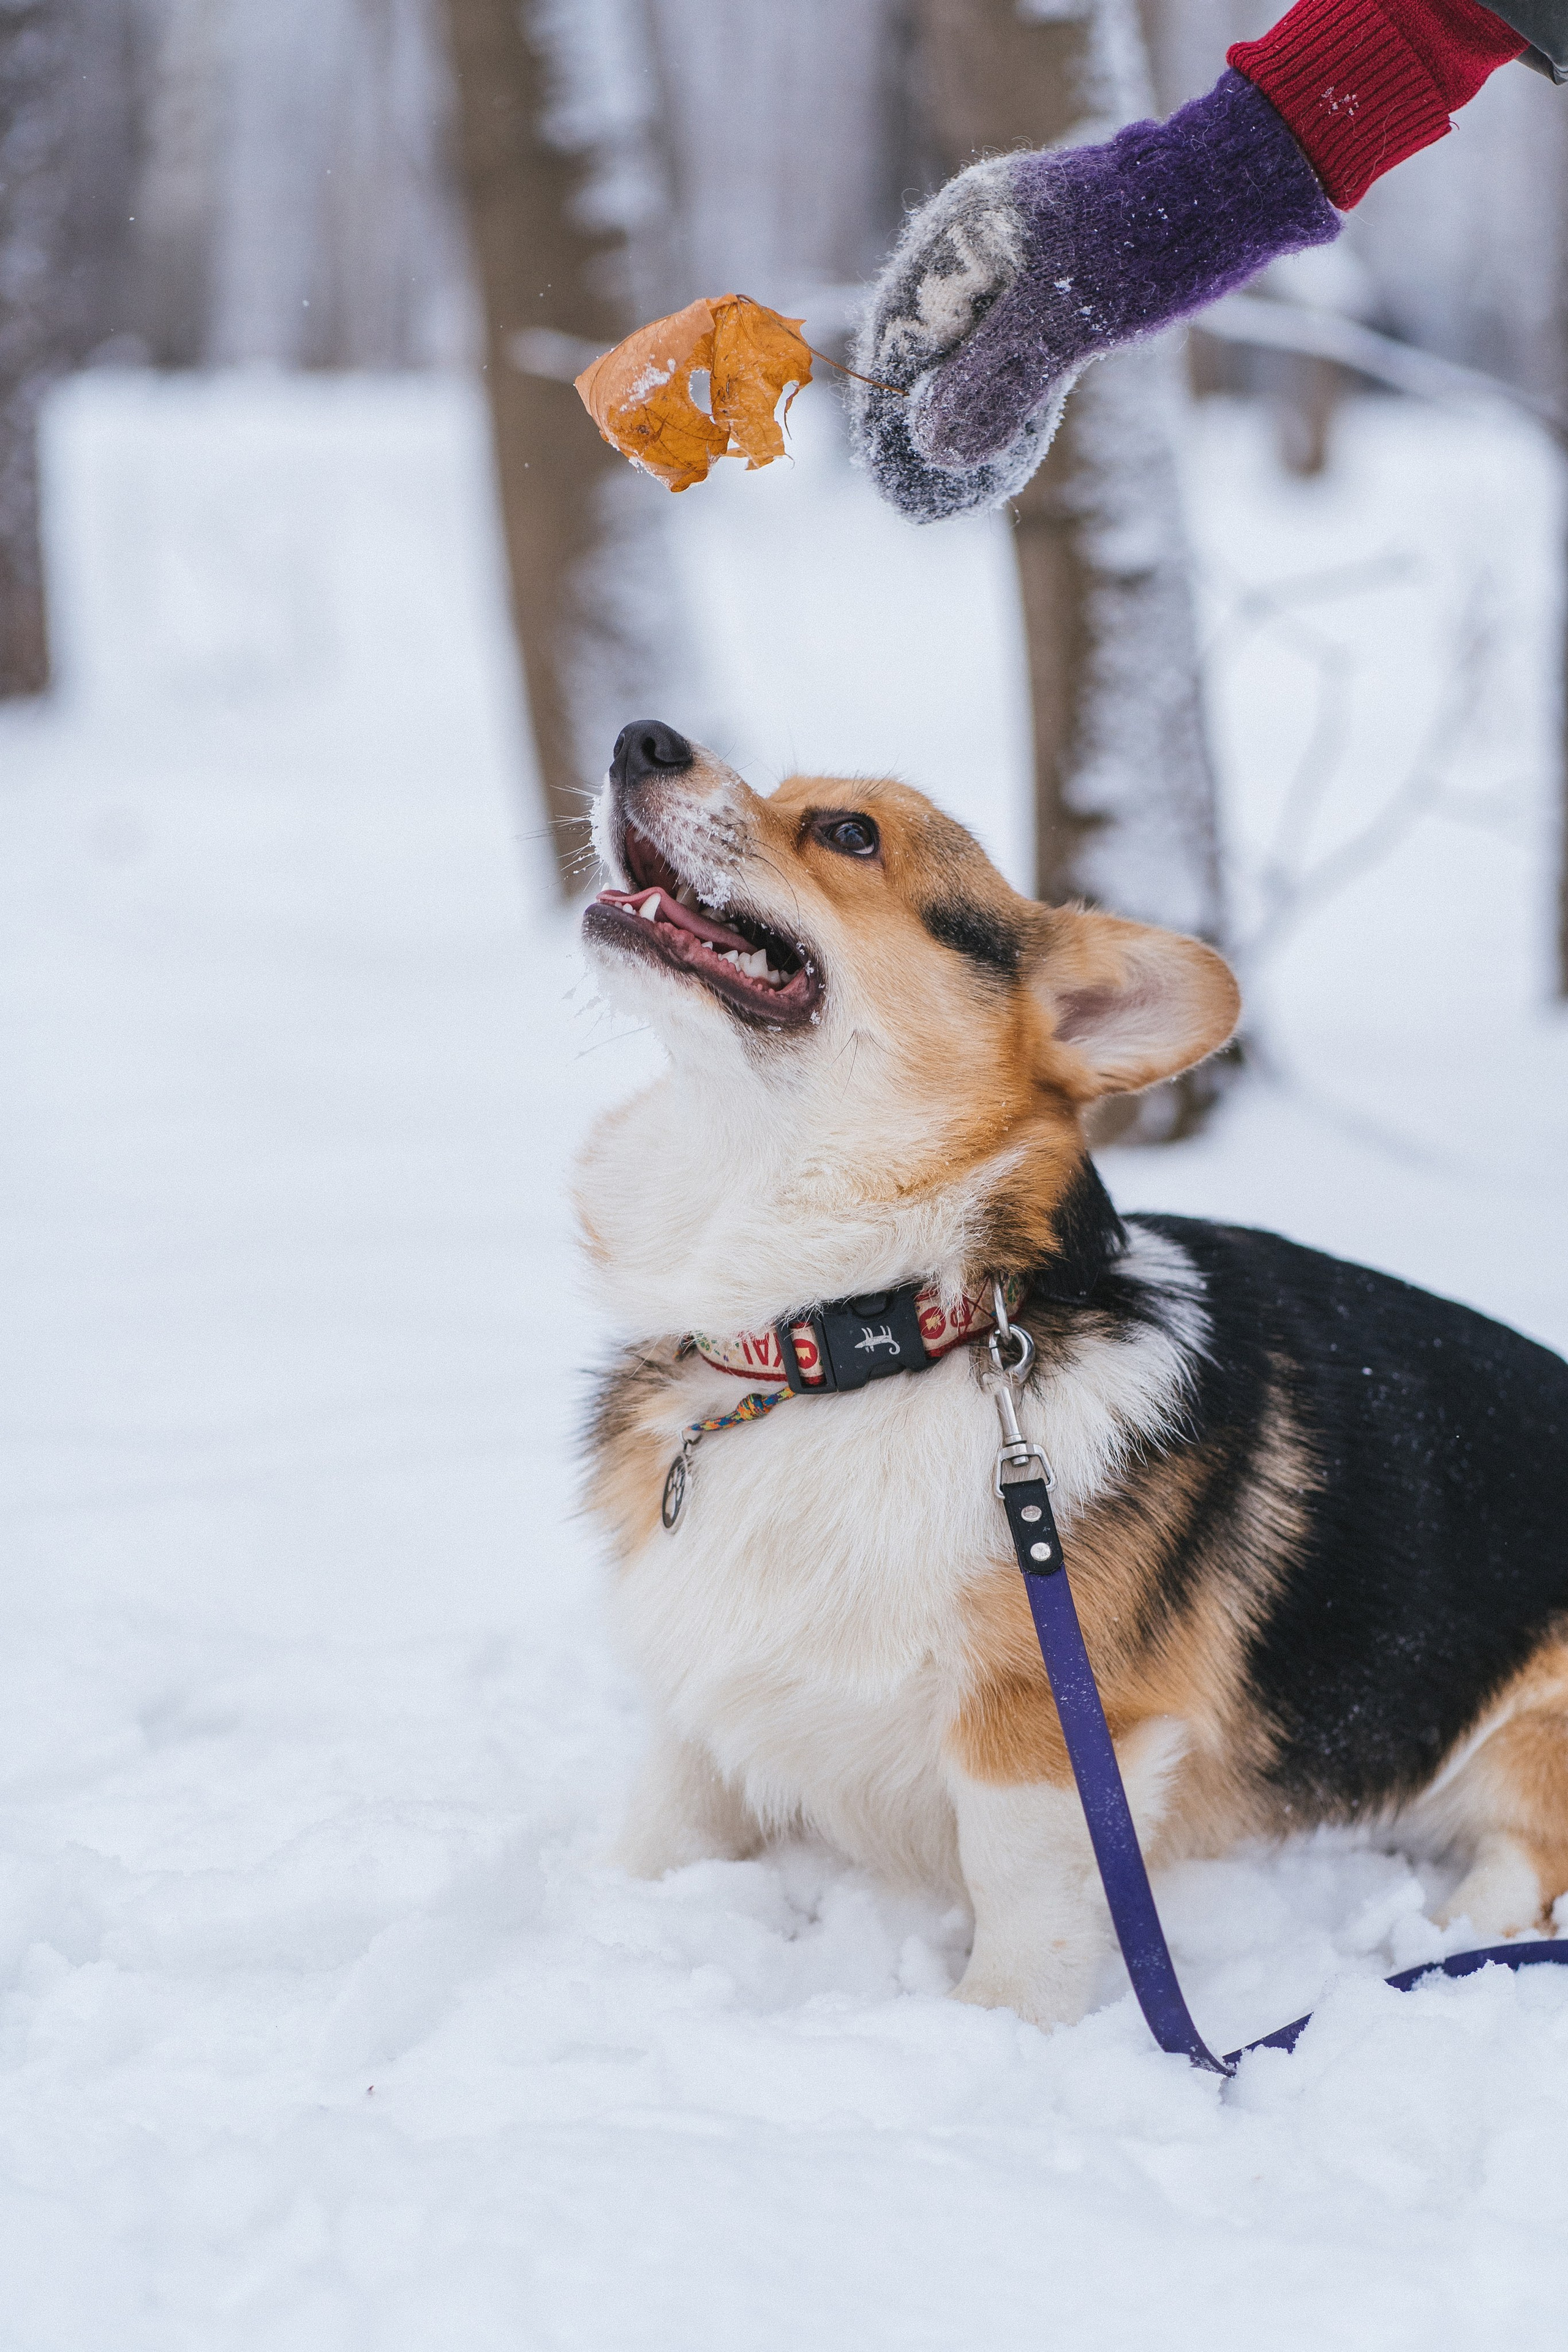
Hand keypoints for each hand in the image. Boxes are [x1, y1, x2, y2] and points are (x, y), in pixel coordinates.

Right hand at [849, 71, 1338, 523]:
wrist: (1238, 191)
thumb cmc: (1150, 238)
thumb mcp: (1067, 319)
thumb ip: (996, 380)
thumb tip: (934, 448)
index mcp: (964, 231)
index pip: (899, 324)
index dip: (886, 399)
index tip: (886, 465)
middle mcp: (982, 247)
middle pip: (930, 343)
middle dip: (922, 419)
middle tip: (916, 494)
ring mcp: (1020, 269)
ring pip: (974, 355)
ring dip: (965, 420)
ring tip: (953, 488)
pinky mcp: (1060, 292)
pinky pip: (1015, 357)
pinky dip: (1007, 404)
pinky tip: (1001, 454)